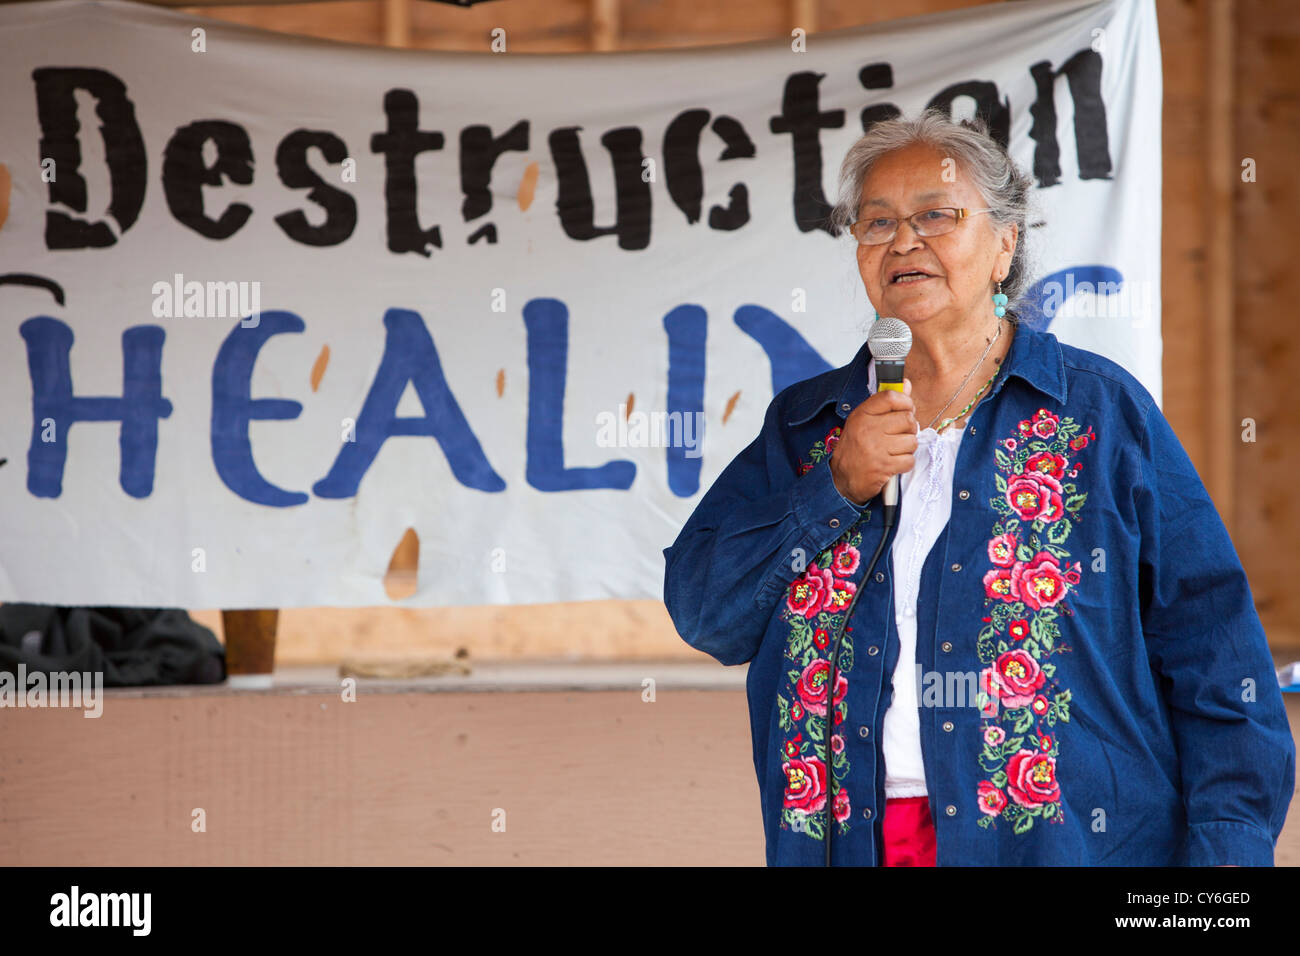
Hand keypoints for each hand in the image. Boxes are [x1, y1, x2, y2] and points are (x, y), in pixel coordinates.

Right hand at [829, 377, 918, 505]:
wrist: (842, 478)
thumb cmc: (856, 448)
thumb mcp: (865, 421)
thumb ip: (887, 403)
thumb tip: (906, 384)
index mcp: (862, 414)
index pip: (891, 397)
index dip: (906, 402)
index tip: (906, 410)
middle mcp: (868, 429)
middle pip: (907, 420)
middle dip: (909, 429)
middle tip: (899, 435)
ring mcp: (876, 448)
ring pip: (911, 441)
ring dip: (907, 448)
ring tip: (895, 451)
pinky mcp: (883, 467)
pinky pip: (909, 460)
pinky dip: (905, 463)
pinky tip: (894, 463)